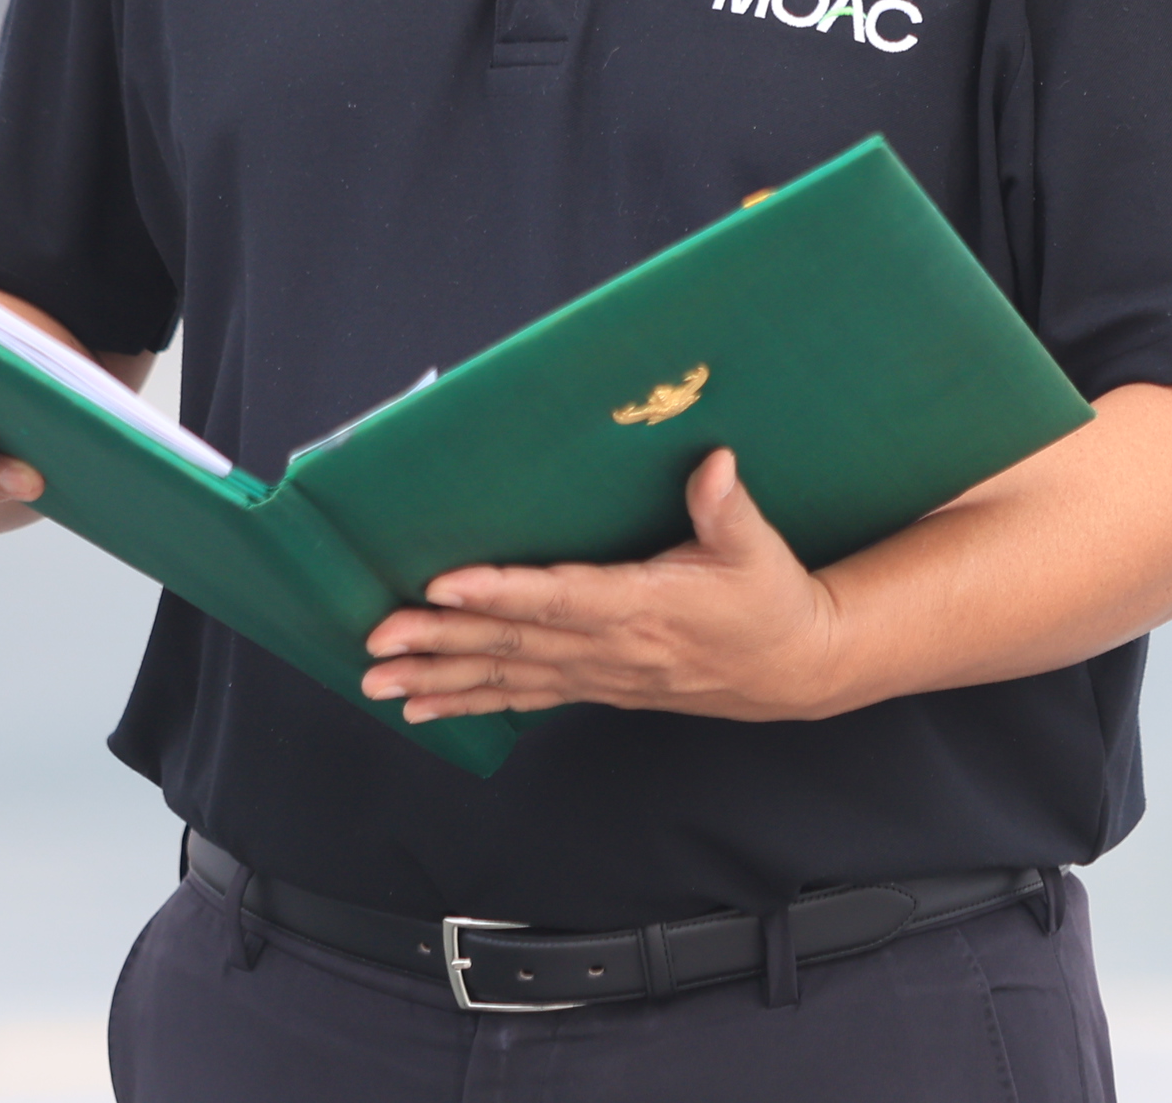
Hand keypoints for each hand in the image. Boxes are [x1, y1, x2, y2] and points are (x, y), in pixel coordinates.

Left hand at [363, 449, 847, 724]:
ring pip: (507, 677)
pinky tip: (424, 709)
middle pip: (513, 644)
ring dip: (440, 679)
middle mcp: (610, 648)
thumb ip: (727, 506)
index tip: (443, 587)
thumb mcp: (759, 548)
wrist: (794, 668)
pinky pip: (523, 698)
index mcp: (643, 607)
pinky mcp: (596, 687)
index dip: (500, 593)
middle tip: (377, 641)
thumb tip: (714, 462)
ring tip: (379, 683)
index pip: (559, 598)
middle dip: (440, 642)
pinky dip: (471, 704)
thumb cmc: (771, 601)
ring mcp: (599, 675)